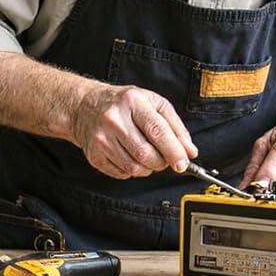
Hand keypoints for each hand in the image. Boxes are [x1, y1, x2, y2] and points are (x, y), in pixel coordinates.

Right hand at [72, 83, 196, 180]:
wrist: (85, 106)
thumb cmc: (124, 103)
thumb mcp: (153, 103)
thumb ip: (175, 126)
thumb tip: (189, 151)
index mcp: (133, 102)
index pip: (157, 130)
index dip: (173, 150)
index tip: (183, 163)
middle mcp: (115, 119)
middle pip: (145, 153)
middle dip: (162, 162)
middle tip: (166, 158)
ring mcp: (102, 138)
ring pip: (134, 168)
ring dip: (148, 168)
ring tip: (148, 155)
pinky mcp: (94, 155)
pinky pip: (121, 174)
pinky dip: (133, 171)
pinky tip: (131, 157)